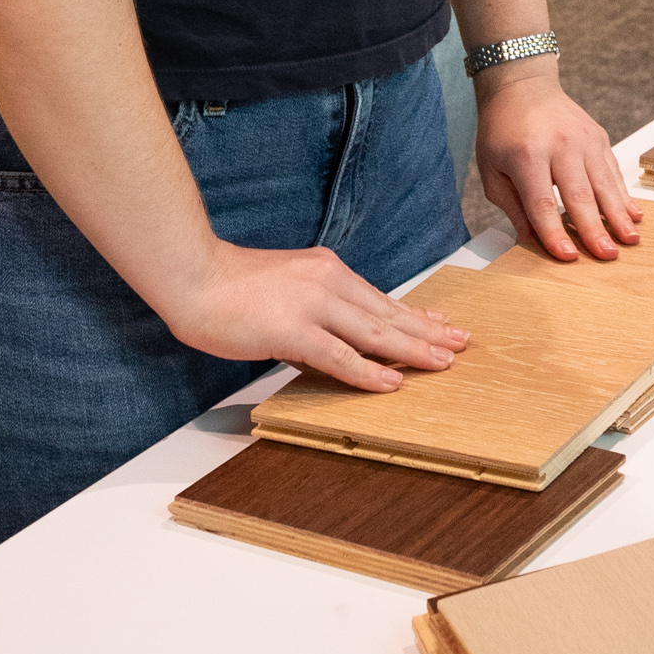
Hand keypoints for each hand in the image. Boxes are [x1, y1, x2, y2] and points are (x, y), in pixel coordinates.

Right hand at [161, 239, 470, 392]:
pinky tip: (391, 382)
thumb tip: (336, 345)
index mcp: (327, 271)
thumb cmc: (230, 288)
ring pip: (375, 332)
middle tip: (460, 342)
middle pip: (388, 313)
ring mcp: (313, 304)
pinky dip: (368, 371)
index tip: (442, 322)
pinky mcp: (293, 329)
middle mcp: (328, 282)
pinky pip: (340, 355)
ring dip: (412, 350)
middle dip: (427, 331)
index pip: (381, 298)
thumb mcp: (285, 290)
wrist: (193, 276)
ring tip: (442, 362)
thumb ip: (314, 314)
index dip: (414, 313)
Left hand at [475, 62, 642, 262]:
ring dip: (618, 215)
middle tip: (608, 256)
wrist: (522, 86)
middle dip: (595, 230)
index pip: (543, 203)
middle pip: (580, 196)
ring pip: (604, 184)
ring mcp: (583, 139)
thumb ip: (511, 206)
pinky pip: (613, 171)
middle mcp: (559, 145)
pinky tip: (633, 215)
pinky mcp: (598, 136)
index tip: (568, 257)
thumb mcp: (491, 169)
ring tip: (629, 240)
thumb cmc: (502, 130)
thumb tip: (529, 240)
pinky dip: (624, 195)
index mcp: (527, 156)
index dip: (556, 233)